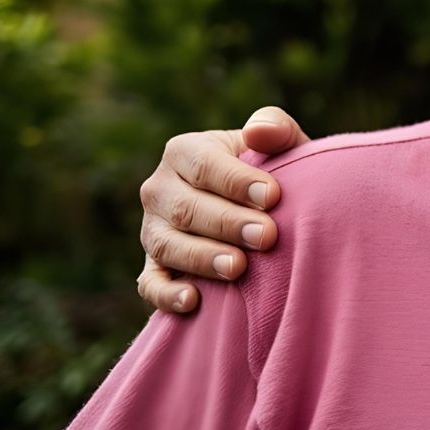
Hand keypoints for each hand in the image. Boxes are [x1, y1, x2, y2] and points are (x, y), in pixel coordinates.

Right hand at [136, 107, 307, 312]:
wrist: (264, 214)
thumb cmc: (272, 173)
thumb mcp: (278, 145)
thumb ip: (275, 128)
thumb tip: (258, 131)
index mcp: (184, 150)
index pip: (203, 164)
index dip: (236, 180)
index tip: (273, 196)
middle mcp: (159, 189)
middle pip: (186, 207)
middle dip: (228, 223)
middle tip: (267, 236)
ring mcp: (153, 230)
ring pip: (167, 245)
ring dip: (201, 257)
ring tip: (238, 268)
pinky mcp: (153, 267)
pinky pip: (150, 284)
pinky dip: (166, 294)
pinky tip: (194, 300)